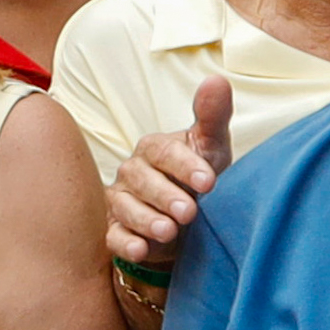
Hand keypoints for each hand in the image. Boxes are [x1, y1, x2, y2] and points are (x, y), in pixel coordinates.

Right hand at [105, 75, 232, 268]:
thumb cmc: (199, 178)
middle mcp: (132, 172)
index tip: (209, 181)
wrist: (190, 220)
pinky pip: (114, 236)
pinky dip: (125, 243)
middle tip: (189, 211)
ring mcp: (121, 202)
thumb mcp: (211, 148)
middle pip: (142, 180)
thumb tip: (216, 80)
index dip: (185, 165)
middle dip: (165, 195)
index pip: (164, 151)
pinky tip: (140, 250)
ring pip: (125, 208)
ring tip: (169, 231)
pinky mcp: (116, 231)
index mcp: (154, 149)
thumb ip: (212, 116)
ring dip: (146, 220)